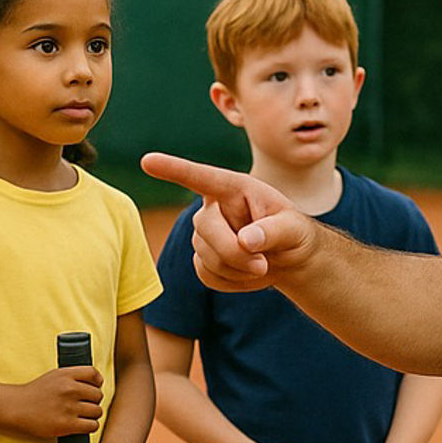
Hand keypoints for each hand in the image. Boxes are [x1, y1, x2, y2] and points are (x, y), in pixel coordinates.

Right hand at [11, 365, 102, 438]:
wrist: (16, 407)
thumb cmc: (35, 393)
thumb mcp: (54, 376)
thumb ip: (73, 377)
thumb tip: (97, 382)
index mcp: (66, 374)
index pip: (94, 374)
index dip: (97, 382)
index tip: (94, 387)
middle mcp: (69, 389)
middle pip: (98, 394)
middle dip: (93, 401)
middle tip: (84, 405)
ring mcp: (68, 407)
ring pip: (97, 411)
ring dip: (92, 415)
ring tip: (82, 416)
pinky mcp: (66, 424)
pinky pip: (92, 425)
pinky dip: (89, 426)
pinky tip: (81, 425)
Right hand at [140, 153, 317, 291]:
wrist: (287, 258)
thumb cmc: (292, 233)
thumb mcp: (294, 228)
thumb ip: (273, 231)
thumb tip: (245, 240)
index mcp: (233, 188)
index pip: (200, 177)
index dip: (174, 170)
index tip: (147, 160)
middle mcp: (212, 207)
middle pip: (206, 229)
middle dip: (235, 252)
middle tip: (264, 264)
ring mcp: (203, 234)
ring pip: (207, 256)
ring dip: (238, 268)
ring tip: (262, 264)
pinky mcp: (201, 259)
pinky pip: (207, 275)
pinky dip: (232, 282)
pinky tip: (247, 273)